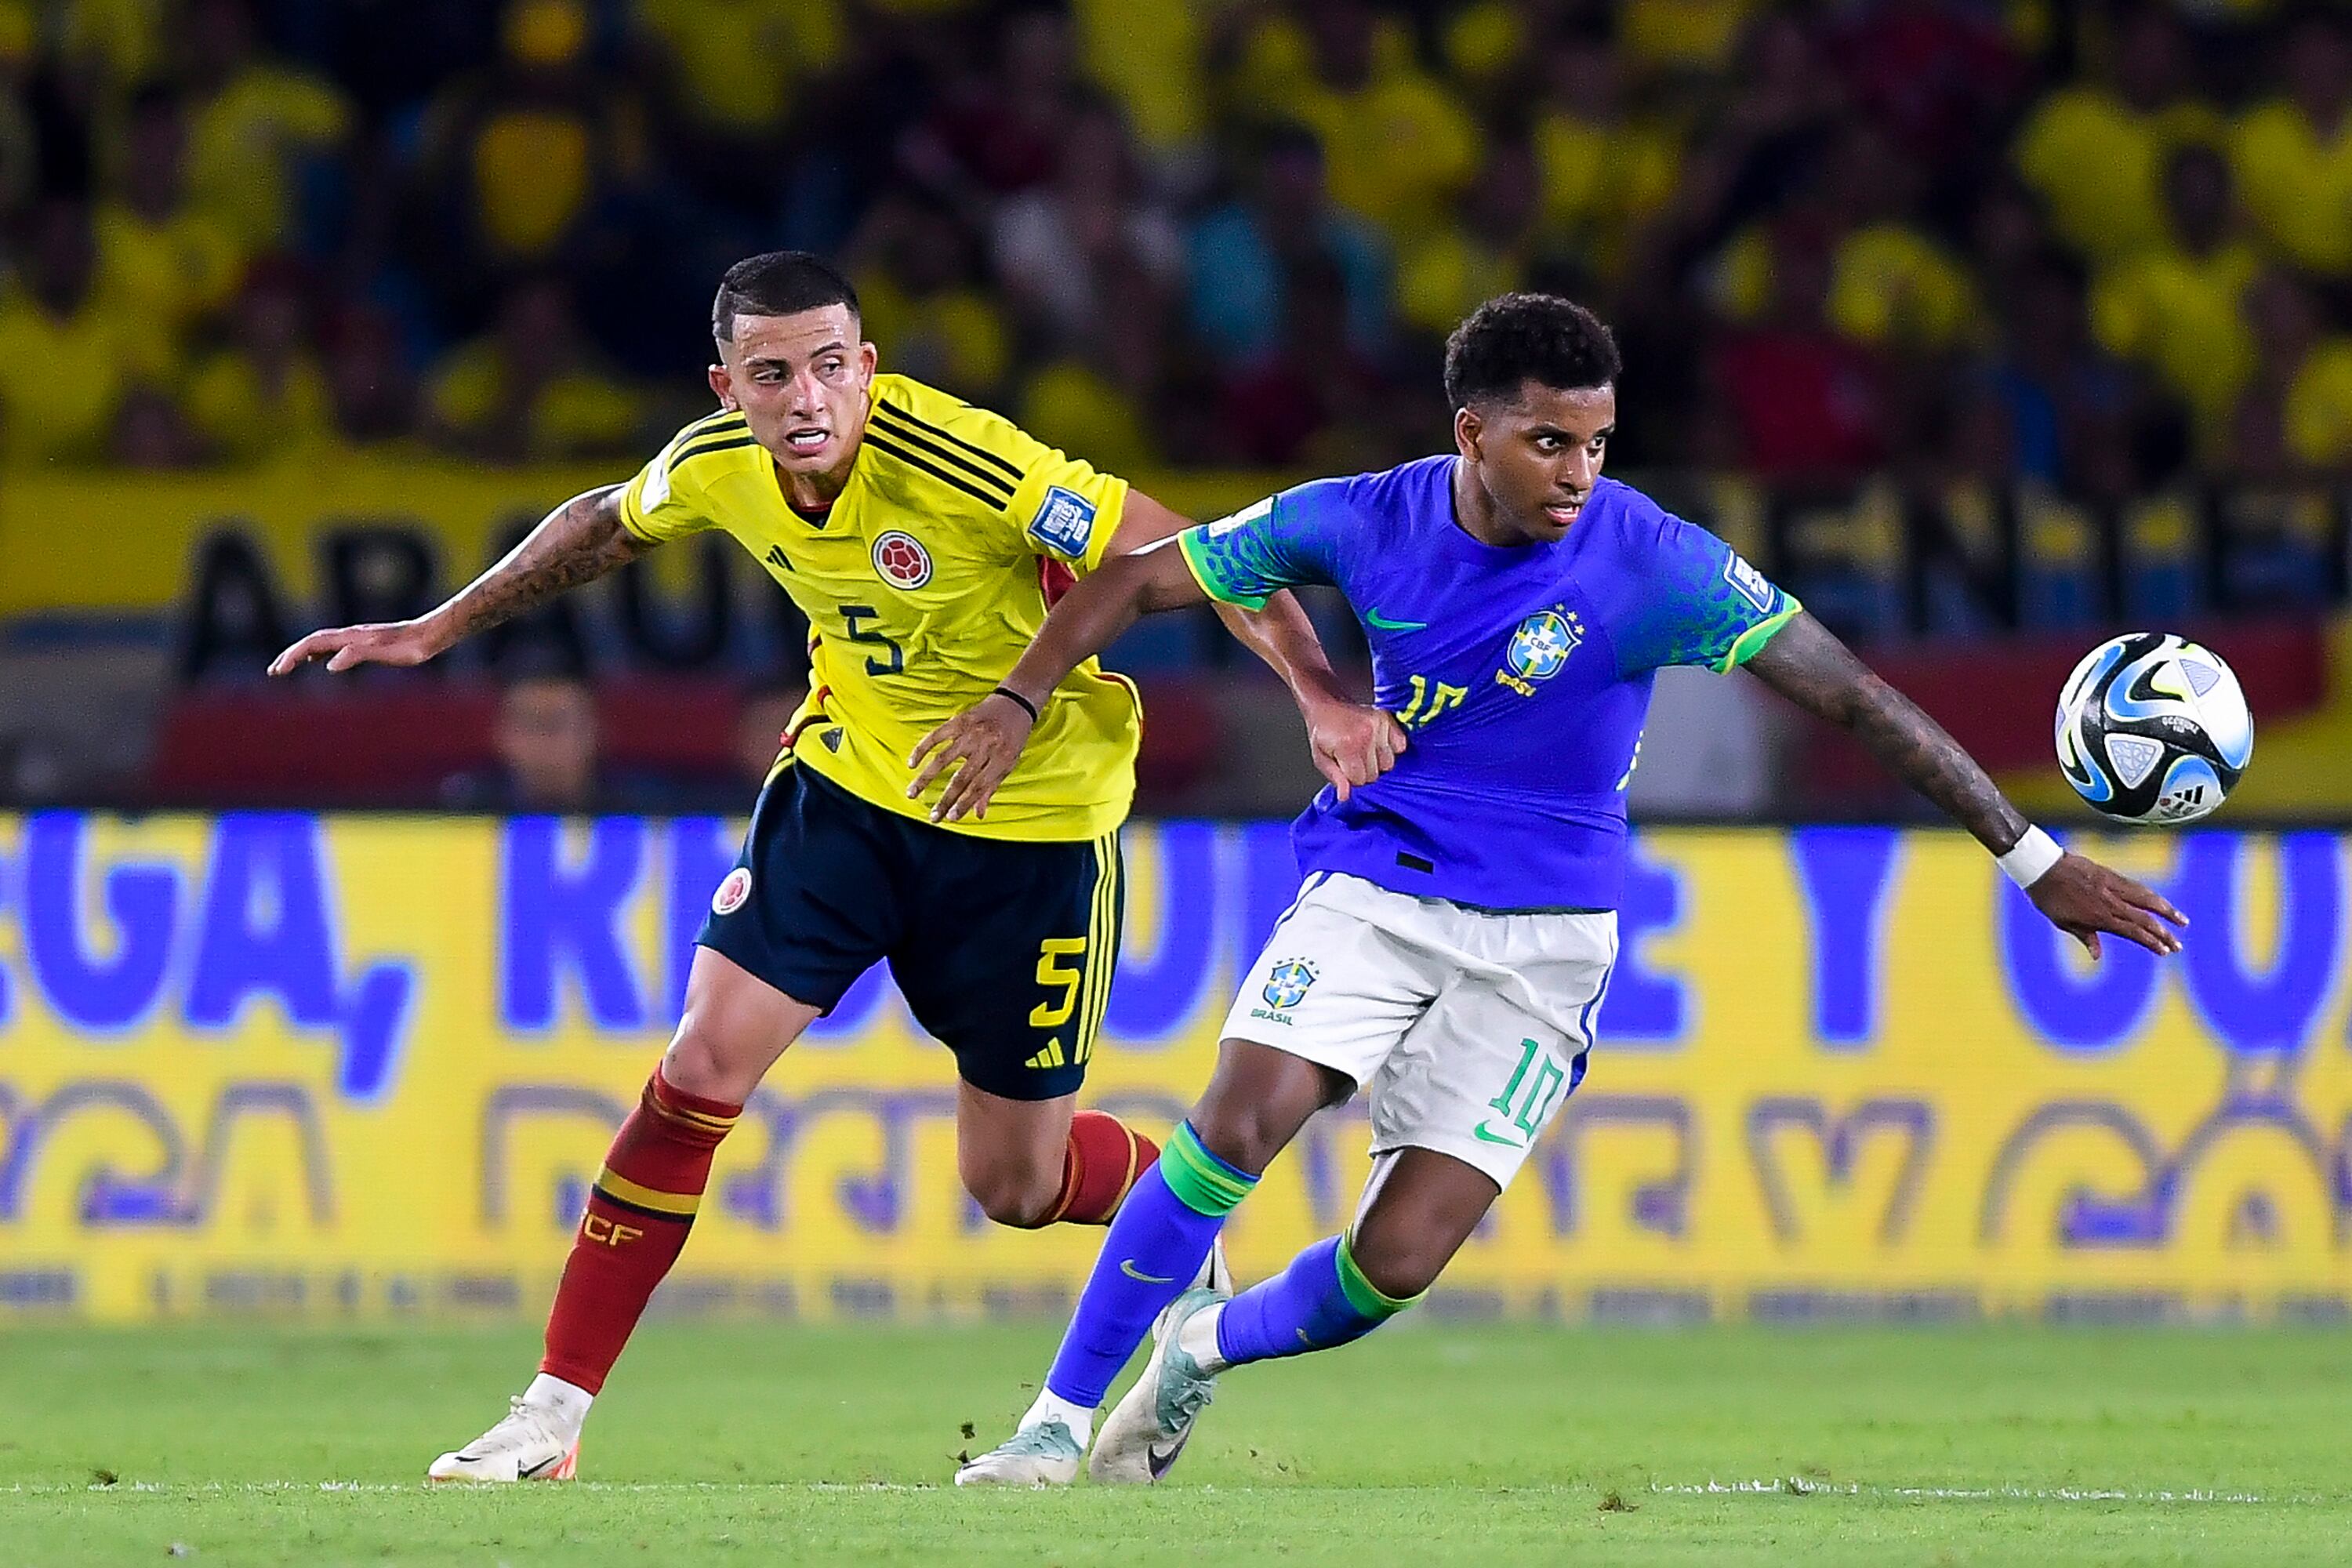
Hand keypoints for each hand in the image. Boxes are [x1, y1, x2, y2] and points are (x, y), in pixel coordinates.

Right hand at [268, 616, 451, 675]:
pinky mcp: (367, 642)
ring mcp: (358, 637)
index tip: (278, 671)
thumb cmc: (411, 647)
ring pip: (322, 643)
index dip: (293, 656)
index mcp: (350, 637)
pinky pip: (335, 646)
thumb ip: (357, 656)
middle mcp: (351, 634)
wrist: (432, 634)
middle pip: (312, 642)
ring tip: (288, 666)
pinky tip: (322, 661)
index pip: (312, 644)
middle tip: (273, 671)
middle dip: (291, 655)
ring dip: (303, 654)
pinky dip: (321, 653)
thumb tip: (329, 665)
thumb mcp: (385, 654)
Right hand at [906, 692, 1035, 822]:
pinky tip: (912, 763)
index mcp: (1001, 759)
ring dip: (925, 778)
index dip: (964, 804)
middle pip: (961, 778)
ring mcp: (970, 733)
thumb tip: (978, 815)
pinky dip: (922, 749)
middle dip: (945, 800)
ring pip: (943, 759)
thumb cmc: (1013, 737)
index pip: (979, 787)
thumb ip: (991, 788)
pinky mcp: (959, 721)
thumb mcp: (1010, 763)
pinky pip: (936, 736)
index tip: (951, 818)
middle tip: (932, 817)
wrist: (1015, 703)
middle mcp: (985, 747)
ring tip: (912, 793)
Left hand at [1303, 697, 1406, 801]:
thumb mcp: (1320, 758)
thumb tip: (1345, 797)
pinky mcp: (1386, 719)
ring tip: (1365, 750)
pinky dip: (1392, 748)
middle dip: (1364, 771)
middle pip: (1375, 774)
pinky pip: (1400, 746)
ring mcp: (1378, 726)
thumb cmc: (1322, 733)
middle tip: (1353, 758)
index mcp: (1347, 746)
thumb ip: (1335, 778)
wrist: (1325, 707)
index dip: (1351, 777)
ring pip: (1388, 763)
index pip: (1360, 780)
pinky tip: (1378, 744)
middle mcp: (1365, 735)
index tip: (1345, 767)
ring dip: (1378, 762)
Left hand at [2026, 851, 2187, 958]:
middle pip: (2145, 919)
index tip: (2165, 952)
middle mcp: (2111, 902)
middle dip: (2164, 934)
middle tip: (2179, 946)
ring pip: (2147, 900)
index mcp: (2100, 917)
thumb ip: (2085, 937)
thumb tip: (2097, 956)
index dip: (2151, 942)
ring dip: (2167, 911)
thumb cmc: (2049, 898)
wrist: (2043, 867)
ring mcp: (2113, 887)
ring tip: (2182, 921)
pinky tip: (2160, 902)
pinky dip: (2152, 896)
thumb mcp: (2063, 922)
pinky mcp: (2111, 875)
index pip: (2133, 932)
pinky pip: (2137, 887)